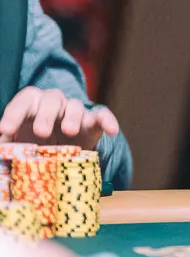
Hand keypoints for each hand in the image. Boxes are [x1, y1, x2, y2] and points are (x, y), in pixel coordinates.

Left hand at [0, 87, 118, 148]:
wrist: (59, 158)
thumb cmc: (32, 150)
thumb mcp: (15, 149)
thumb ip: (5, 147)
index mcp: (32, 107)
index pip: (24, 100)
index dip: (14, 113)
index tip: (5, 130)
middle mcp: (54, 105)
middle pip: (52, 98)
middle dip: (46, 114)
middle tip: (41, 132)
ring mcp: (75, 113)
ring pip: (75, 105)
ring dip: (72, 117)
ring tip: (69, 132)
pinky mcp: (93, 124)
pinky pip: (103, 115)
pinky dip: (108, 120)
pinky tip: (112, 130)